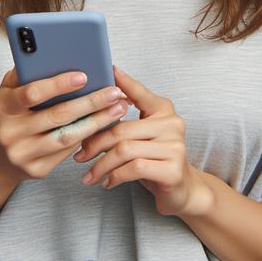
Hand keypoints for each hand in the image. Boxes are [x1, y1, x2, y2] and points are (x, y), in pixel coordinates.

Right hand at [0, 67, 131, 186]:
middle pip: (57, 116)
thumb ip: (25, 74)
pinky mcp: (37, 170)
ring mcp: (23, 154)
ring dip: (96, 122)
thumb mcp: (8, 92)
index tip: (83, 76)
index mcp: (2, 108)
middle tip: (113, 92)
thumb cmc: (10, 115)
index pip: (32, 93)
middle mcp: (10, 133)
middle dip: (90, 103)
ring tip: (117, 108)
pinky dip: (88, 136)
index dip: (58, 85)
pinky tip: (104, 124)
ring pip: (67, 137)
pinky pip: (68, 151)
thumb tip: (51, 55)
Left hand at [73, 65, 210, 216]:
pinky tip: (107, 182)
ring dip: (101, 165)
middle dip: (95, 144)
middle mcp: (172, 124)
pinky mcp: (172, 169)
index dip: (123, 82)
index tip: (108, 70)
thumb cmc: (154, 161)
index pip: (139, 93)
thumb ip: (125, 121)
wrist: (182, 191)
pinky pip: (134, 168)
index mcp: (163, 110)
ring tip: (89, 175)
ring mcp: (175, 146)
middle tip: (79, 156)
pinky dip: (115, 176)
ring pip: (125, 150)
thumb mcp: (141, 137)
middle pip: (122, 129)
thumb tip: (91, 110)